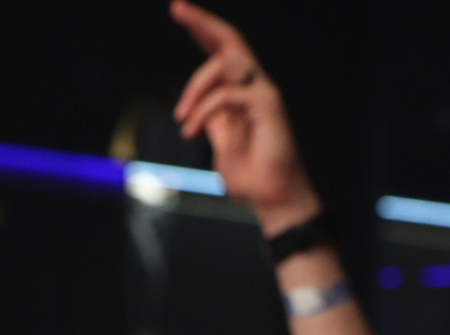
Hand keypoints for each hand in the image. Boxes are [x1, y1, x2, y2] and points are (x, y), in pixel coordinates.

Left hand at [170, 2, 320, 232]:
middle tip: (177, 8)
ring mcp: (263, 92)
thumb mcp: (221, 144)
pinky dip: (203, 110)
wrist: (271, 200)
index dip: (202, 30)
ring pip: (224, 64)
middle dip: (202, 22)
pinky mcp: (268, 105)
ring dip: (194, 88)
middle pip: (230, 39)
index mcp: (241, 92)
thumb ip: (210, 121)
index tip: (180, 12)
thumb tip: (193, 108)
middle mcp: (254, 85)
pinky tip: (190, 130)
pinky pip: (227, 95)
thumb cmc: (250, 179)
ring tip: (181, 117)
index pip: (221, 51)